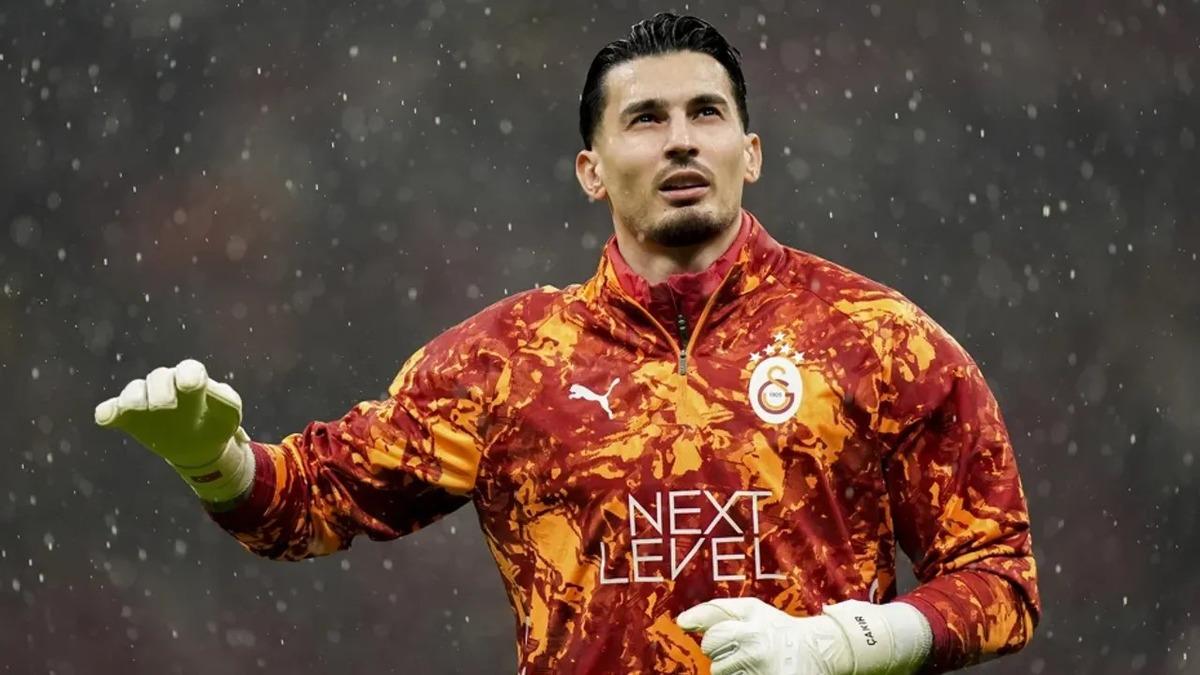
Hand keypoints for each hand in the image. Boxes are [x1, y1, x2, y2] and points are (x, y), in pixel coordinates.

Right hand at [94, 359, 243, 467]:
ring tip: (138, 408)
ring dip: (134, 398)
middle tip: (165, 406)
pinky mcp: (128, 416)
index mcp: (193, 379)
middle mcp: (166, 383)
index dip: (188, 375)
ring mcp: (145, 399)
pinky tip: (106, 419)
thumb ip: (225, 401)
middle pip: (159, 377)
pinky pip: (111, 410)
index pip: (189, 369)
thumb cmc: (216, 423)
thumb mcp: (228, 414)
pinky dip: (107, 412)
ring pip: (135, 390)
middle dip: (161, 389)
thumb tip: (211, 392)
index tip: (189, 386)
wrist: (199, 445)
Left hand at [677, 597, 929, 674]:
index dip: (717, 642)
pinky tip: (758, 671)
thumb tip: (681, 622)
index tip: (731, 640)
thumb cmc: (777, 627)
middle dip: (726, 658)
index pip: (711, 640)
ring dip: (735, 672)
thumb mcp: (749, 610)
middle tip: (748, 652)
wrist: (817, 650)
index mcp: (750, 628)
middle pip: (715, 663)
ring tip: (756, 664)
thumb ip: (714, 612)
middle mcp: (757, 651)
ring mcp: (763, 671)